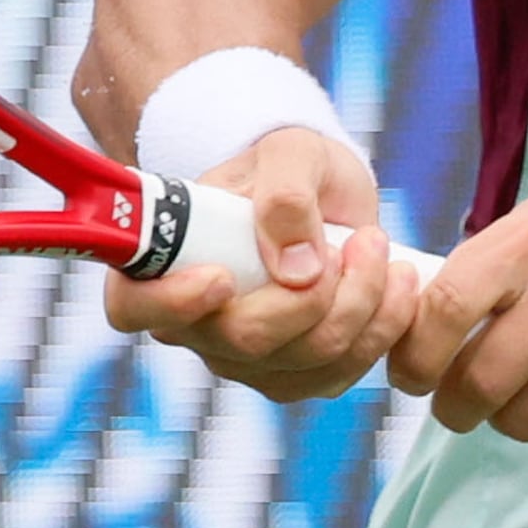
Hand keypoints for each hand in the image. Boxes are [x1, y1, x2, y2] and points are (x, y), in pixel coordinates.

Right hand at [102, 125, 420, 401]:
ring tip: (380, 246)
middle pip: (246, 341)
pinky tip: (395, 284)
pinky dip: (381, 330)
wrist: (323, 190)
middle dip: (319, 294)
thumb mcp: (289, 152)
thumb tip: (296, 266)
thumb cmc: (288, 166)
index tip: (220, 278)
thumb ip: (285, 193)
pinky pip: (339, 375)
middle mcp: (196, 323)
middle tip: (361, 239)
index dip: (170, 303)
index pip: (132, 307)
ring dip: (363, 305)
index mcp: (166, 264)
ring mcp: (244, 358)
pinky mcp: (295, 375)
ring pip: (305, 362)